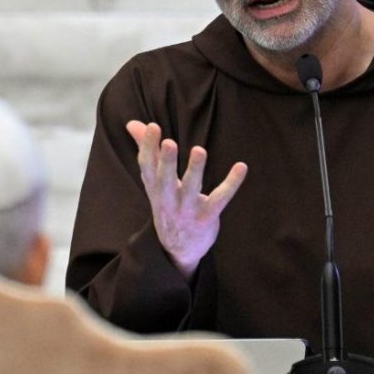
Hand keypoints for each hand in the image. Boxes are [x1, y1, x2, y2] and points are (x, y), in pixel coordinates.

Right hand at [126, 120, 246, 279]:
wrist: (178, 250)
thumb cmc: (168, 205)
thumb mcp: (155, 182)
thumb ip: (148, 151)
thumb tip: (132, 123)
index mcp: (155, 189)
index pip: (147, 167)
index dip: (148, 147)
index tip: (152, 127)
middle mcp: (168, 200)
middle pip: (164, 180)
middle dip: (166, 161)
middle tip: (169, 142)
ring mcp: (187, 210)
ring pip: (191, 189)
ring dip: (195, 170)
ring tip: (199, 150)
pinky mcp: (207, 218)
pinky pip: (220, 199)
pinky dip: (231, 184)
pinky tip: (241, 167)